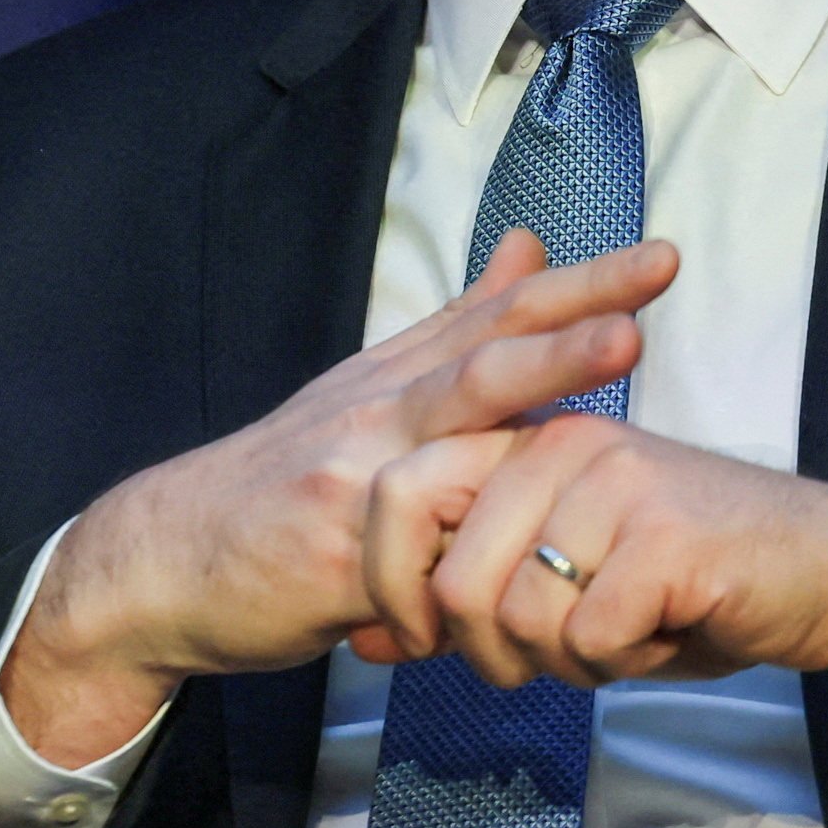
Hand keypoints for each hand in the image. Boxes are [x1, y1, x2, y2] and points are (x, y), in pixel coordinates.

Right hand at [0, 230, 675, 764]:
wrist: (166, 558)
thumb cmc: (282, 485)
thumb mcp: (365, 398)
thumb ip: (454, 333)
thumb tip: (528, 249)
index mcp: (393, 379)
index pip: (496, 317)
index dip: (578, 285)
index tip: (660, 259)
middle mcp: (376, 411)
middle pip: (486, 355)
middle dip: (572, 324)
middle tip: (649, 296)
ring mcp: (353, 474)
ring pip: (456, 424)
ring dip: (539, 386)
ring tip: (606, 386)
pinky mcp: (333, 547)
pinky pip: (414, 551)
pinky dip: (470, 562)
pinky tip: (527, 578)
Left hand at [361, 414, 827, 742]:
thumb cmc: (687, 585)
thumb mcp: (560, 588)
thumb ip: (462, 603)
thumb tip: (361, 642)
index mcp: (525, 441)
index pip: (397, 496)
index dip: (392, 586)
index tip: (420, 640)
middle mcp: (562, 444)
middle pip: (453, 577)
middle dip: (486, 649)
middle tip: (545, 661)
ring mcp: (615, 482)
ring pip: (521, 617)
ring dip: (567, 664)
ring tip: (621, 638)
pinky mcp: (666, 534)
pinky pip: (592, 635)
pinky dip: (621, 664)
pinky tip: (662, 637)